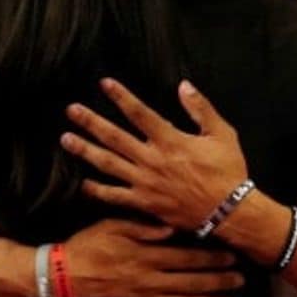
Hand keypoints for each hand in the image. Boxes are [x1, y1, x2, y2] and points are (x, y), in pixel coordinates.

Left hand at [60, 78, 248, 231]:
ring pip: (108, 164)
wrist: (229, 211)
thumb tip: (184, 85)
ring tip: (66, 139)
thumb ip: (200, 108)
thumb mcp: (221, 134)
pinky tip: (83, 183)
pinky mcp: (145, 203)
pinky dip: (98, 190)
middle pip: (114, 137)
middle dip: (91, 122)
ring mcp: (145, 183)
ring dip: (86, 150)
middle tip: (71, 110)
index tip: (104, 84)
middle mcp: (153, 160)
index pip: (139, 113)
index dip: (121, 97)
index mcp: (170, 140)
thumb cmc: (228, 171)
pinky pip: (115, 196)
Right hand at [64, 219, 242, 296]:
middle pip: (192, 282)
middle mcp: (149, 280)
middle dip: (219, 281)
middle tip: (241, 280)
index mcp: (146, 255)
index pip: (187, 257)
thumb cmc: (86, 247)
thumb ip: (143, 226)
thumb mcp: (112, 226)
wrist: (59, 280)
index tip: (231, 256)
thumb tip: (171, 227)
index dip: (212, 258)